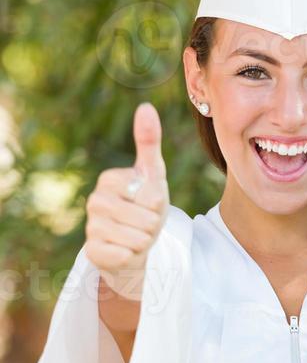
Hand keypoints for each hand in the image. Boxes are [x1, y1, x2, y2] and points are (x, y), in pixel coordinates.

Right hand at [84, 102, 169, 299]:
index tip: (147, 204)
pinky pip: (124, 255)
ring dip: (144, 241)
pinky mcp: (92, 251)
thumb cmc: (144, 207)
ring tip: (136, 237)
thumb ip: (149, 142)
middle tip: (143, 225)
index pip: (152, 196)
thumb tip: (146, 106)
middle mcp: (95, 201)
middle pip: (147, 218)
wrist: (133, 244)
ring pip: (138, 238)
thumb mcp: (153, 175)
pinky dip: (132, 256)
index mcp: (109, 179)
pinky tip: (124, 251)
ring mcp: (91, 227)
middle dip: (153, 226)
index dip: (158, 205)